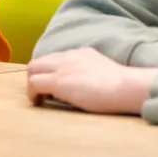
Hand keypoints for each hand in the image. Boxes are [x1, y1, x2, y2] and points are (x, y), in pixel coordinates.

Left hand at [26, 48, 157, 115]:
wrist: (125, 86)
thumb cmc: (121, 85)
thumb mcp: (103, 70)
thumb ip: (90, 71)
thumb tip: (85, 82)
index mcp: (81, 53)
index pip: (55, 58)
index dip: (49, 71)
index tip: (52, 85)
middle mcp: (68, 56)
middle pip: (39, 61)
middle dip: (35, 76)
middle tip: (41, 92)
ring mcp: (62, 67)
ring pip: (33, 69)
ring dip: (32, 84)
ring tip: (39, 98)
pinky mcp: (58, 81)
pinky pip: (34, 84)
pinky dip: (32, 93)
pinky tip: (39, 103)